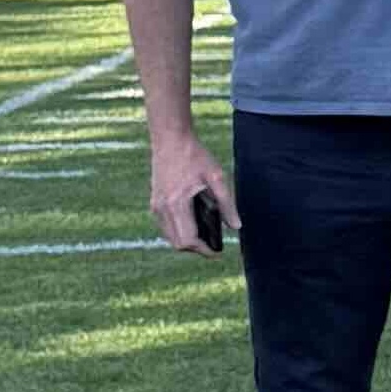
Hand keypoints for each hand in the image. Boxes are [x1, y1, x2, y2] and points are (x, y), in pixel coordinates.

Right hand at [148, 128, 236, 257]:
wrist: (170, 139)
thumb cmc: (195, 156)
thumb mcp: (216, 177)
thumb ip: (227, 204)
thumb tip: (236, 227)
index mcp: (176, 203)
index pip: (187, 240)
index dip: (204, 250)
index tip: (218, 252)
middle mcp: (161, 208)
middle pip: (178, 243)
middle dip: (196, 248)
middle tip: (214, 244)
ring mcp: (155, 206)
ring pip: (170, 237)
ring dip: (187, 240)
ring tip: (206, 236)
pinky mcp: (154, 202)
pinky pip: (166, 226)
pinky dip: (179, 230)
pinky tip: (195, 224)